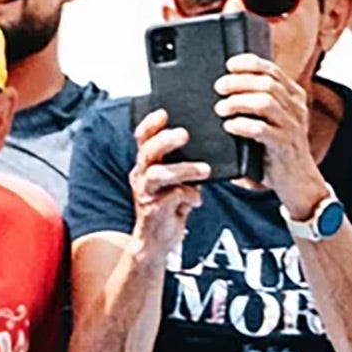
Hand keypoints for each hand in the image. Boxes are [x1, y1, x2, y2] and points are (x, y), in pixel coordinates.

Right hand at [129, 107, 208, 257]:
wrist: (158, 239)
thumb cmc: (171, 205)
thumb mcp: (176, 179)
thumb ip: (184, 162)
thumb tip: (209, 142)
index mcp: (146, 164)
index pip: (142, 138)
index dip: (150, 124)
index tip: (164, 112)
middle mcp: (141, 175)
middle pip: (147, 152)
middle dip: (165, 141)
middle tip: (184, 134)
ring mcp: (146, 193)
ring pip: (157, 174)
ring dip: (183, 169)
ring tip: (204, 170)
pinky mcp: (154, 210)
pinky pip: (172, 198)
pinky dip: (189, 196)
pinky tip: (197, 200)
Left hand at [216, 54, 324, 211]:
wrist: (297, 181)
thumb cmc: (275, 147)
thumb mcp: (270, 119)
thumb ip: (256, 100)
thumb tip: (225, 83)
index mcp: (293, 96)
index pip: (272, 70)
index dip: (249, 63)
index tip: (228, 65)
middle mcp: (296, 108)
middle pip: (266, 83)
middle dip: (238, 82)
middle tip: (218, 88)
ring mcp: (292, 127)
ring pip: (265, 103)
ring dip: (237, 102)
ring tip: (220, 108)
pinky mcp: (284, 146)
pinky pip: (263, 130)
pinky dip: (242, 125)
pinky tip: (229, 126)